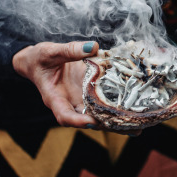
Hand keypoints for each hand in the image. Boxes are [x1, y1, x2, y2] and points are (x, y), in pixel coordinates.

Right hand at [12, 41, 141, 135]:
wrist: (37, 62)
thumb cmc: (39, 59)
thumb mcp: (50, 52)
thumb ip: (69, 50)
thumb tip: (93, 47)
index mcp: (54, 98)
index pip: (65, 116)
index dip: (78, 121)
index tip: (92, 122)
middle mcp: (69, 103)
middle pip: (88, 121)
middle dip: (108, 125)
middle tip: (130, 128)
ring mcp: (80, 100)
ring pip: (98, 115)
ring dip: (117, 121)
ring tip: (138, 125)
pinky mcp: (88, 93)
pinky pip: (102, 102)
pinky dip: (116, 106)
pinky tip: (134, 109)